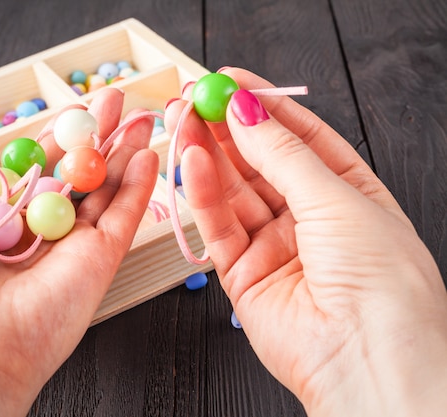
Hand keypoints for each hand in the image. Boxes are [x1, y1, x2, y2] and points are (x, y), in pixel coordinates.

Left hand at [0, 88, 158, 416]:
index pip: (36, 170)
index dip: (56, 139)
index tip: (74, 109)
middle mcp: (39, 236)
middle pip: (77, 176)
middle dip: (98, 136)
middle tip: (117, 100)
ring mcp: (72, 249)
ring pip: (106, 192)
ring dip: (126, 154)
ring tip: (143, 117)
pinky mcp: (98, 262)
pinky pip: (123, 218)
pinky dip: (138, 187)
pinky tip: (148, 155)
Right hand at [165, 68, 446, 415]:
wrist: (368, 363)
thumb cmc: (381, 282)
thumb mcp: (337, 198)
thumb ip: (283, 155)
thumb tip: (247, 110)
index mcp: (349, 194)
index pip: (301, 138)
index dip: (265, 107)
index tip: (232, 81)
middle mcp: (310, 219)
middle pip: (260, 163)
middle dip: (227, 129)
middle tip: (197, 99)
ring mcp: (275, 246)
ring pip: (234, 192)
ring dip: (208, 155)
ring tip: (184, 121)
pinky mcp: (243, 274)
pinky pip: (218, 226)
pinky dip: (203, 194)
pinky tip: (192, 162)